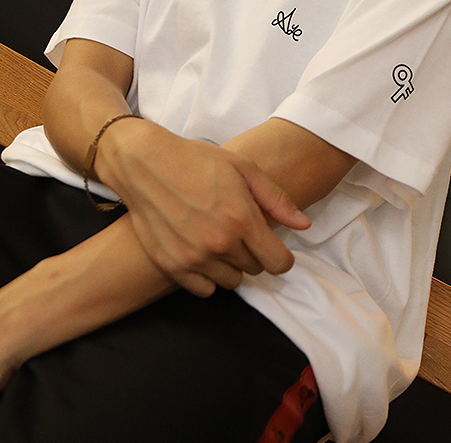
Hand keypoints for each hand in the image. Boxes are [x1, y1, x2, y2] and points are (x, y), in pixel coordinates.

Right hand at [96, 121, 309, 296]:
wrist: (146, 164)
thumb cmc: (199, 160)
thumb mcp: (244, 168)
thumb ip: (277, 200)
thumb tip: (303, 225)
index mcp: (242, 219)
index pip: (279, 262)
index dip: (283, 257)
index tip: (276, 248)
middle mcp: (220, 243)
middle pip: (255, 270)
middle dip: (254, 253)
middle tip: (241, 231)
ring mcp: (194, 257)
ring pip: (231, 281)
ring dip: (232, 266)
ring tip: (222, 240)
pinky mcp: (172, 265)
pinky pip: (204, 290)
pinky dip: (208, 276)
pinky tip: (204, 253)